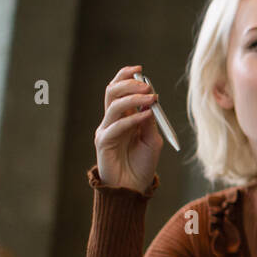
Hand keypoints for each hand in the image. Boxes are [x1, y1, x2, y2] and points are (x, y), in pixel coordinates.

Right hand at [95, 65, 160, 192]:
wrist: (134, 187)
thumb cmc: (143, 164)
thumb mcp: (152, 139)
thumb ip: (150, 121)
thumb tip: (150, 100)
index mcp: (123, 116)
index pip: (118, 90)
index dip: (126, 77)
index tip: (140, 69)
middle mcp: (111, 121)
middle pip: (112, 93)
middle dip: (129, 84)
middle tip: (146, 85)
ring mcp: (106, 131)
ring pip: (113, 106)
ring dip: (133, 98)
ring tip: (151, 97)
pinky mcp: (103, 143)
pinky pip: (116, 126)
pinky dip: (132, 118)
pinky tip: (146, 116)